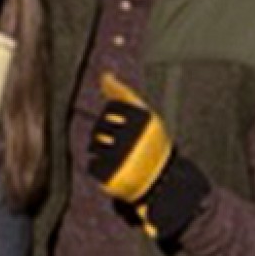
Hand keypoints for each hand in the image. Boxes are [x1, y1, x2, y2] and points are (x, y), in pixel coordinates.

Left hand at [87, 73, 174, 203]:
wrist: (162, 180)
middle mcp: (135, 138)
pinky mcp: (114, 177)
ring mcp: (124, 159)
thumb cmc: (150, 142)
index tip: (128, 128)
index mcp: (144, 120)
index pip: (111, 110)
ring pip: (94, 145)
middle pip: (100, 128)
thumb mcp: (143, 114)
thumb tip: (104, 75)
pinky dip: (99, 167)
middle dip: (106, 135)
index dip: (116, 118)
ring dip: (101, 151)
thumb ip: (122, 93)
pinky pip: (93, 165)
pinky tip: (114, 169)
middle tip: (124, 145)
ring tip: (119, 157)